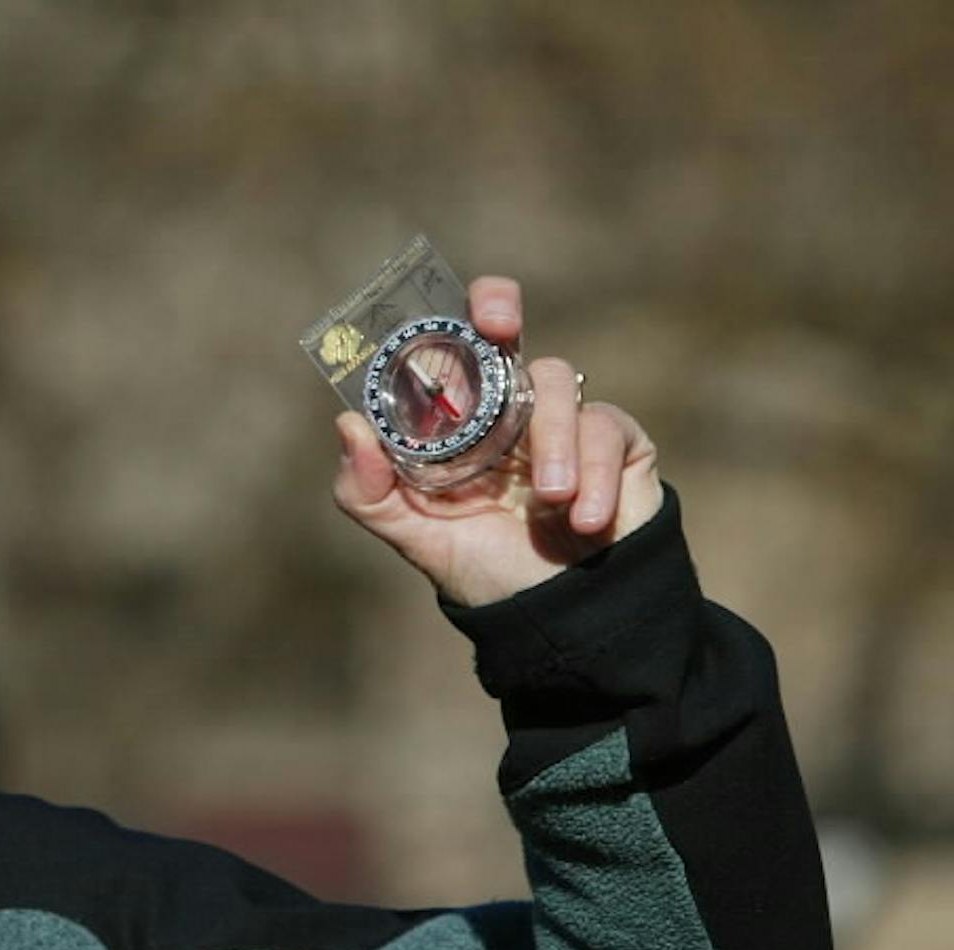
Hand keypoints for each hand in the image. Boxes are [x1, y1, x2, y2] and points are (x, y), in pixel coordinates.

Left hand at [331, 276, 662, 606]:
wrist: (555, 618)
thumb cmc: (485, 568)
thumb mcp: (414, 535)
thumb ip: (369, 492)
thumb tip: (349, 427)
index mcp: (464, 421)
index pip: (457, 348)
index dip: (454, 316)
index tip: (451, 312)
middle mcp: (512, 409)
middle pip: (509, 332)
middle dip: (500, 313)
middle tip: (499, 327)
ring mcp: (566, 421)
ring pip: (556, 385)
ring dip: (553, 440)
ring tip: (548, 500)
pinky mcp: (619, 445)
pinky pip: (606, 429)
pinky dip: (594, 474)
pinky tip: (585, 519)